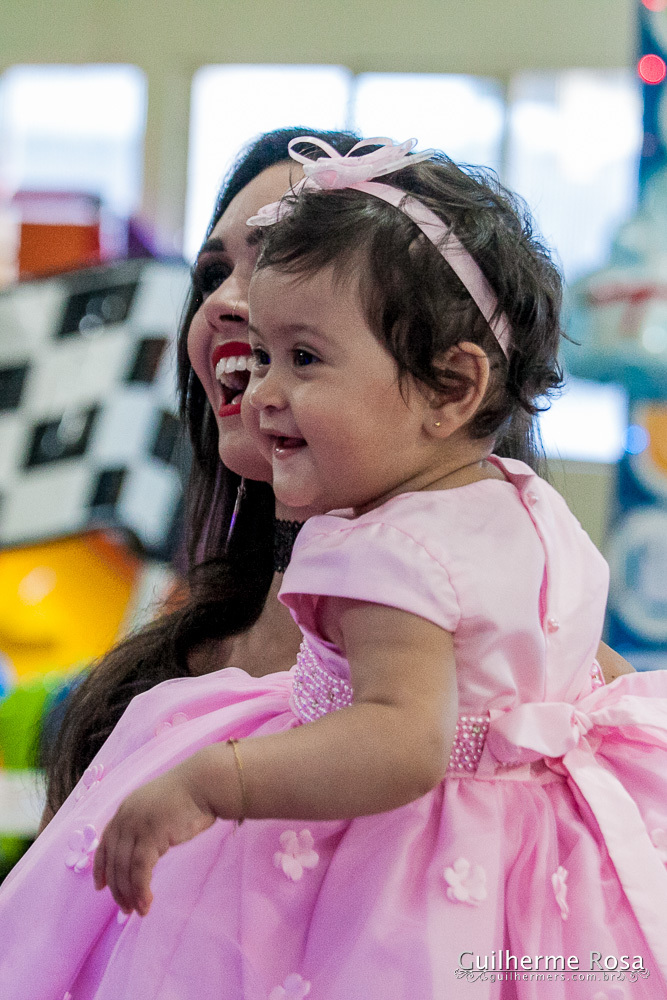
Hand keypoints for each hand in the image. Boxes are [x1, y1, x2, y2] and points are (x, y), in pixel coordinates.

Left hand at [93, 760, 216, 915]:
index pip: (105, 843)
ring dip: (128, 895)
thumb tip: (142, 851)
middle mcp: (126, 817)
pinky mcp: (150, 836)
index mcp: (126, 809)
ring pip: (124, 869)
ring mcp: (136, 825)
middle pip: (113, 860)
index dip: (100, 867)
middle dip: (117, 888)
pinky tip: (147, 903)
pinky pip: (140, 871)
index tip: (100, 887)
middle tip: (125, 909)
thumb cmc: (190, 796)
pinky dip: (141, 890)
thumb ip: (145, 826)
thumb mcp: (158, 809)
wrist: (205, 783)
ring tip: (137, 911)